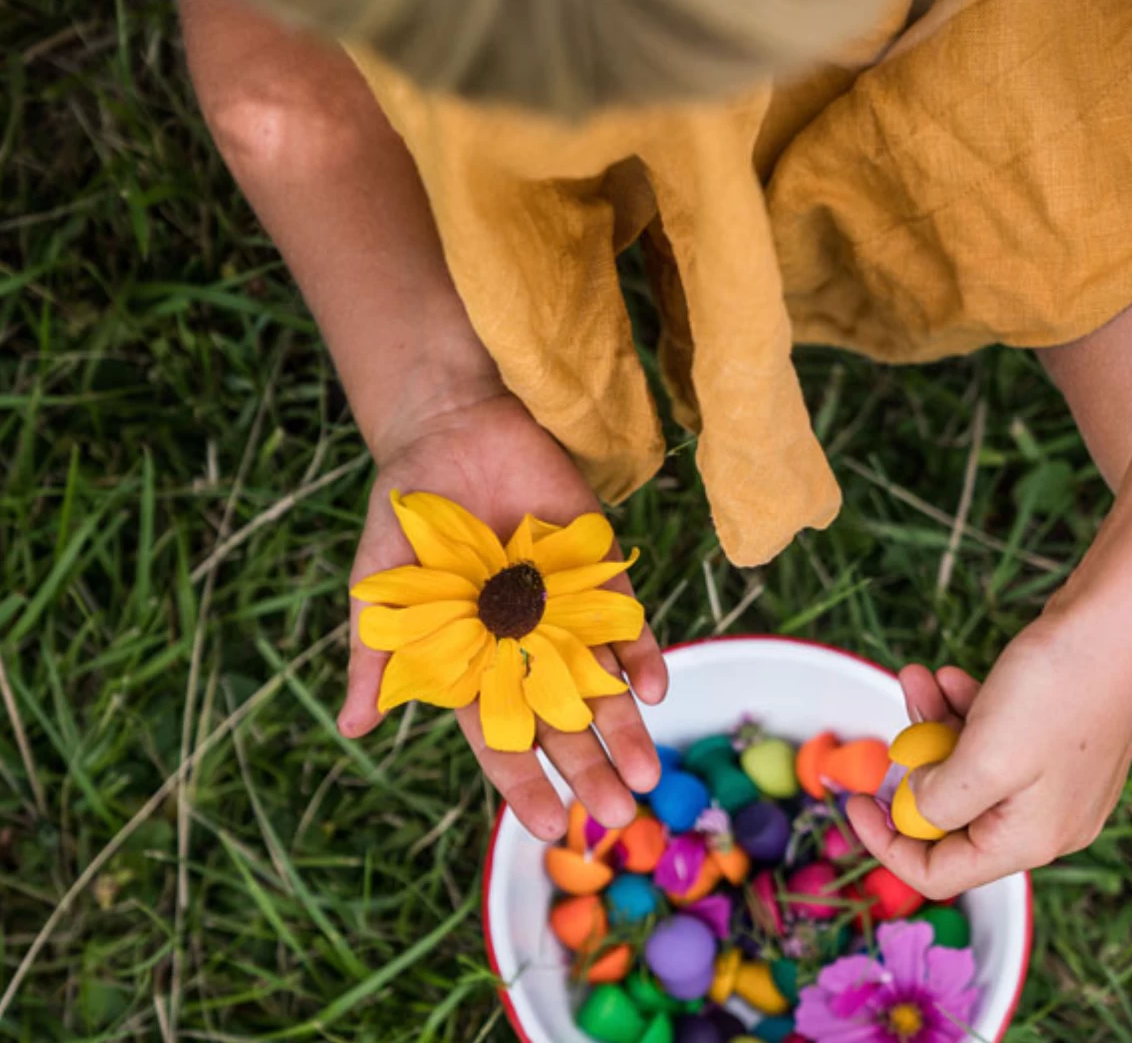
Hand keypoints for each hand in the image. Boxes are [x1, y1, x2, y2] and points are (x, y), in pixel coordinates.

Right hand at [339, 388, 666, 839]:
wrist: (451, 431)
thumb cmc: (408, 518)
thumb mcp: (382, 590)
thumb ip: (377, 655)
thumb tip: (353, 729)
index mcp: (475, 662)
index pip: (501, 734)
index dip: (524, 780)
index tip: (550, 825)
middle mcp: (526, 645)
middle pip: (562, 718)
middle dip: (588, 766)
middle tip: (615, 812)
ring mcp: (565, 609)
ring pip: (602, 680)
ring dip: (626, 725)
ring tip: (647, 775)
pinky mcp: (596, 568)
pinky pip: (624, 617)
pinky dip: (639, 651)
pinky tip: (653, 687)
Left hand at [847, 613, 1131, 897]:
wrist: (1117, 623)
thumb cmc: (1059, 690)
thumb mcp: (985, 758)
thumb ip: (940, 798)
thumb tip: (914, 805)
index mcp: (1028, 838)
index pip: (939, 871)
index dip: (886, 842)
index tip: (853, 799)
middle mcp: (1041, 818)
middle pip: (948, 814)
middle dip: (913, 762)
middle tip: (898, 719)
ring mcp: (1046, 778)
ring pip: (962, 764)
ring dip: (930, 722)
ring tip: (917, 678)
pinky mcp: (1047, 739)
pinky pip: (985, 736)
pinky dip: (958, 708)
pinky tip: (950, 675)